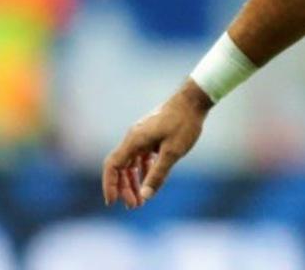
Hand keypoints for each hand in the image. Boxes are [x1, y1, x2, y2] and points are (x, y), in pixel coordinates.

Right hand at [102, 80, 211, 208]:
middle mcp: (134, 137)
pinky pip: (142, 156)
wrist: (195, 99)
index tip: (113, 202)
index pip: (112, 166)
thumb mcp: (173, 152)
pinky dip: (144, 170)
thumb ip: (158, 174)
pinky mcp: (152, 135)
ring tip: (141, 199)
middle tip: (134, 205)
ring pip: (132, 162)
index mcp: (134, 140)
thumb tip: (145, 196)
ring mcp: (143, 135)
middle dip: (125, 188)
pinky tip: (151, 180)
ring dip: (134, 181)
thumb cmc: (184, 123)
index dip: (110, 185)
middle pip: (121, 167)